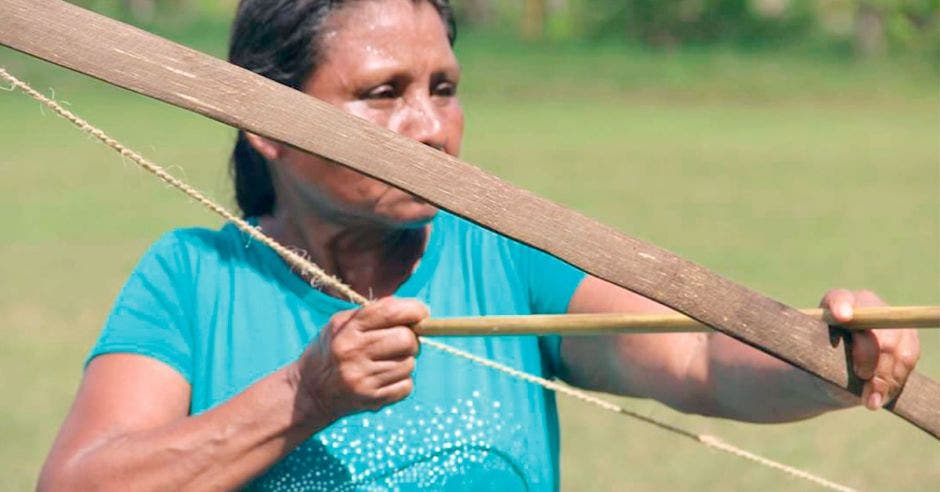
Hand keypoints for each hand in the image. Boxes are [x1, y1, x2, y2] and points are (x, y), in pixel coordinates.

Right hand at [292, 297, 425, 421]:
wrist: (309, 392)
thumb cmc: (331, 350)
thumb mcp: (341, 323)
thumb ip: (374, 313)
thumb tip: (414, 311)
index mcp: (347, 329)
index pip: (391, 312)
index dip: (414, 309)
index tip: (421, 313)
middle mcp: (353, 353)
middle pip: (406, 339)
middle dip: (412, 338)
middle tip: (401, 341)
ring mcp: (362, 379)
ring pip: (409, 364)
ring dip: (405, 361)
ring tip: (387, 361)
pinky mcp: (371, 400)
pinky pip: (406, 386)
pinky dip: (402, 381)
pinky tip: (384, 378)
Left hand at [820, 289, 919, 409]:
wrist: (835, 373)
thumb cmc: (818, 363)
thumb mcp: (813, 360)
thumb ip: (822, 355)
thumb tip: (846, 366)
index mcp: (835, 304)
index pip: (840, 299)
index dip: (842, 306)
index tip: (842, 317)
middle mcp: (866, 307)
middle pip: (877, 331)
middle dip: (870, 358)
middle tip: (860, 375)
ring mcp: (889, 323)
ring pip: (897, 350)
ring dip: (883, 378)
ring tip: (869, 398)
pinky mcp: (906, 340)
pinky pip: (907, 361)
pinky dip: (893, 383)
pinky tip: (878, 397)